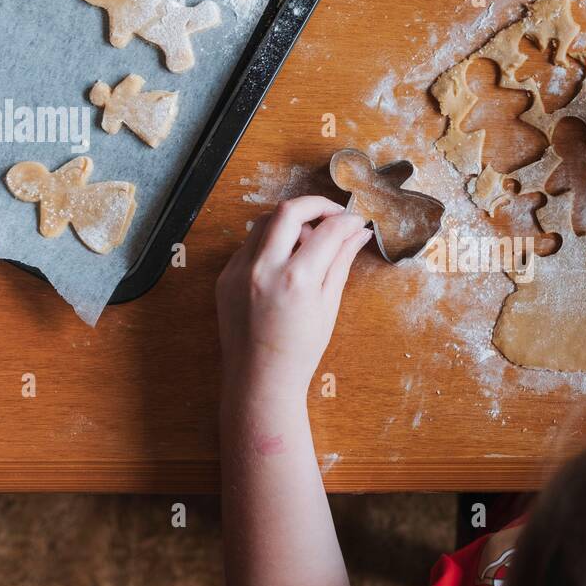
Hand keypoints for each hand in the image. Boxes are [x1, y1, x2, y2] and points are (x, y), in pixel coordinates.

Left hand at [216, 195, 372, 397]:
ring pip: (265, 221)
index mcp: (297, 280)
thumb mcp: (328, 305)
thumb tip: (359, 233)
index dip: (347, 220)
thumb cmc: (300, 351)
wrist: (260, 380)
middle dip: (316, 204)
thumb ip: (341, 262)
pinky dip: (271, 242)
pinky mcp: (225, 276)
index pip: (327, 230)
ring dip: (290, 221)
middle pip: (289, 210)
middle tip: (333, 215)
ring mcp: (240, 271)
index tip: (356, 221)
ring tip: (309, 240)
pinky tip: (285, 260)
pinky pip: (250, 244)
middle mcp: (264, 269)